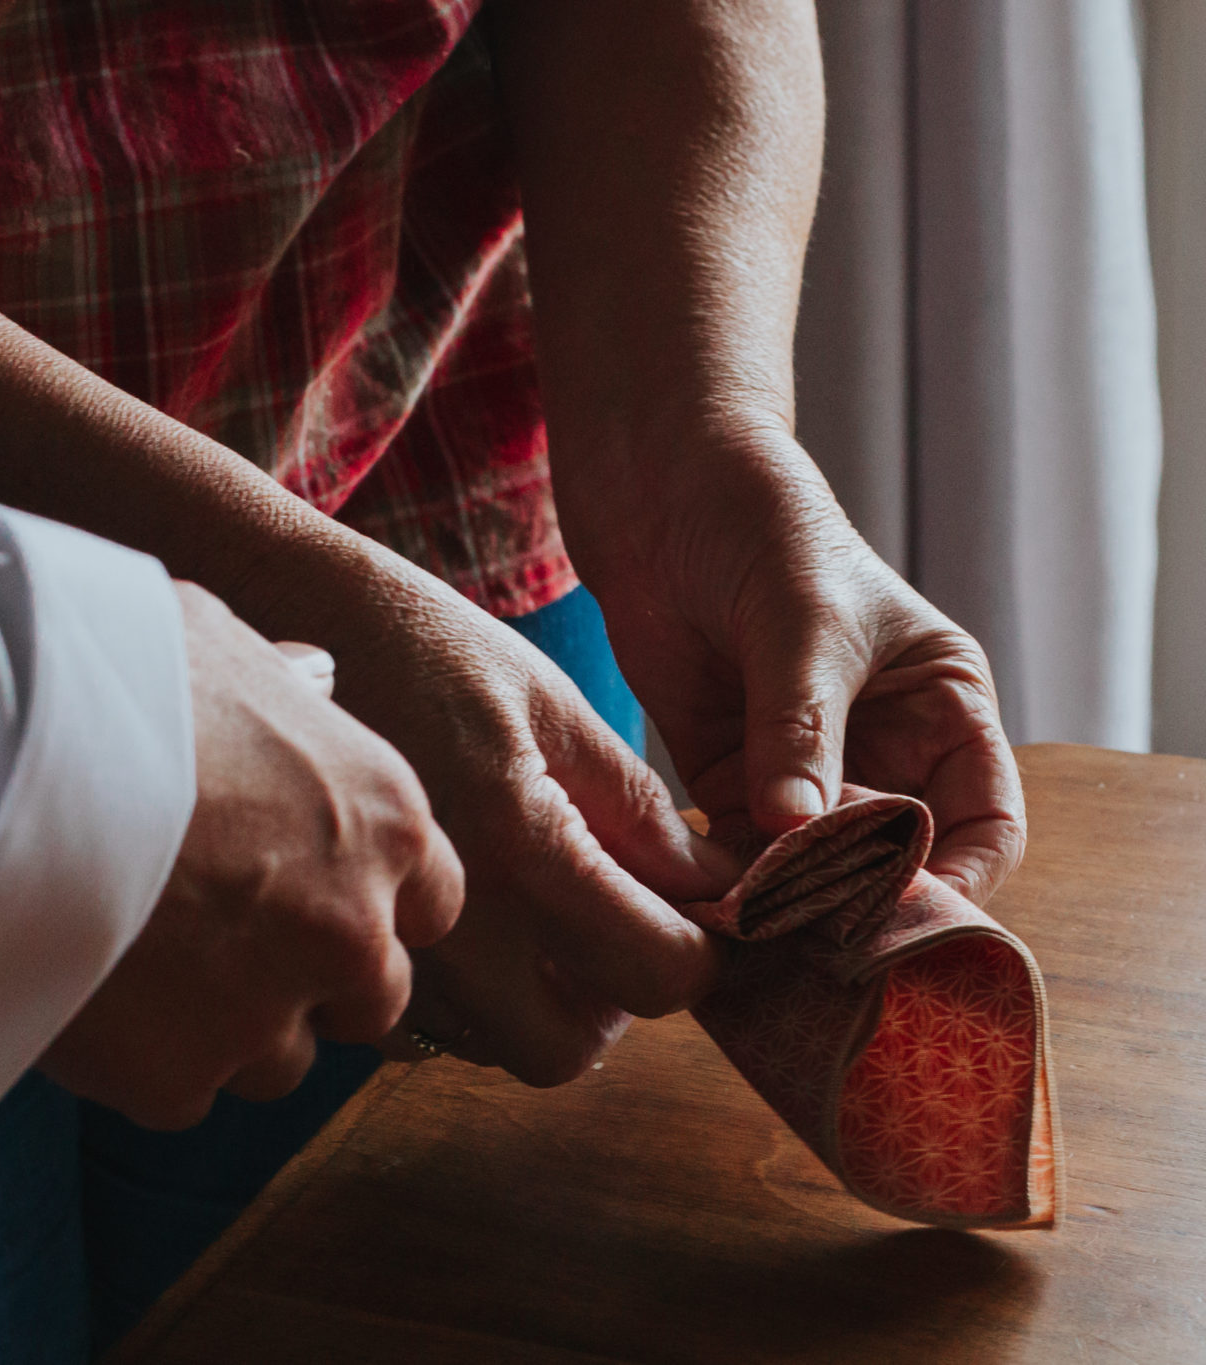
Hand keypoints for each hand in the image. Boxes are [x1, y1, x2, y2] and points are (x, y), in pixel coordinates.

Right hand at [39, 584, 463, 1128]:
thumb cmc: (106, 676)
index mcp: (383, 819)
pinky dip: (144, 1058)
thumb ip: (284, 693)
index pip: (433, 898)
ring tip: (144, 961)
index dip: (373, 899)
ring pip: (278, 1059)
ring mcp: (265, 1017)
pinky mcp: (174, 1079)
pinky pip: (181, 1092)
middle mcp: (351, 931)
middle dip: (314, 978)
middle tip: (226, 937)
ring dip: (229, 1027)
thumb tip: (302, 686)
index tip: (317, 890)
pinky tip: (91, 989)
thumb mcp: (222, 646)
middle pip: (372, 997)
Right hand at [243, 552, 735, 1086]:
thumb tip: (713, 886)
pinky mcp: (324, 952)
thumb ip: (635, 811)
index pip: (655, 973)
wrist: (280, 617)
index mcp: (518, 847)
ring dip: (527, 1000)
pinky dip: (455, 994)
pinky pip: (414, 1024)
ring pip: (488, 1043)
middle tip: (609, 927)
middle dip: (604, 1004)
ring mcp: (376, 948)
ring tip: (525, 906)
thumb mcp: (550, 706)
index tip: (696, 918)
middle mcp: (448, 924)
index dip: (697, 953)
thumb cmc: (421, 642)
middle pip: (565, 1051)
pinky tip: (457, 914)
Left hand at [568, 421, 1026, 906]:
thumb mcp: (801, 622)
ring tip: (755, 938)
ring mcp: (801, 768)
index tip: (902, 915)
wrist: (659, 484)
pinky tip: (704, 909)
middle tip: (815, 946)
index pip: (982, 822)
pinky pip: (738, 852)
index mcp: (942, 707)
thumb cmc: (761, 524)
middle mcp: (881, 748)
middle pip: (895, 864)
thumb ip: (801, 728)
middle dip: (863, 908)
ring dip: (788, 908)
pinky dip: (727, 885)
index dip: (954, 878)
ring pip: (813, 871)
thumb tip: (800, 834)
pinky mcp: (724, 774)